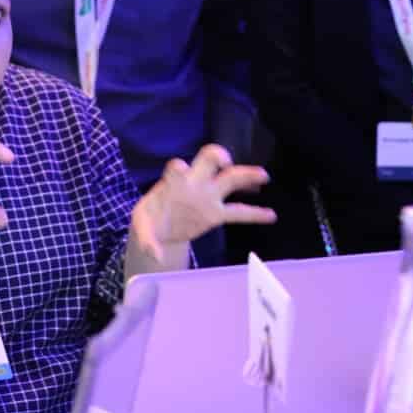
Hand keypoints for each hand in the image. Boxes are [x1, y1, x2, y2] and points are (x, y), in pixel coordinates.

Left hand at [130, 144, 274, 264]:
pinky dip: (255, 214)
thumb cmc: (150, 219)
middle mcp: (194, 183)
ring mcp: (208, 196)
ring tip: (263, 176)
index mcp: (174, 182)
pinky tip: (271, 215)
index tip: (180, 168)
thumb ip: (146, 239)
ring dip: (247, 175)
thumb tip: (154, 255)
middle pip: (209, 160)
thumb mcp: (142, 226)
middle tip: (226, 161)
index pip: (178, 167)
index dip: (180, 167)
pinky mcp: (216, 214)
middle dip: (218, 156)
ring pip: (230, 179)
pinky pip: (239, 212)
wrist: (158, 228)